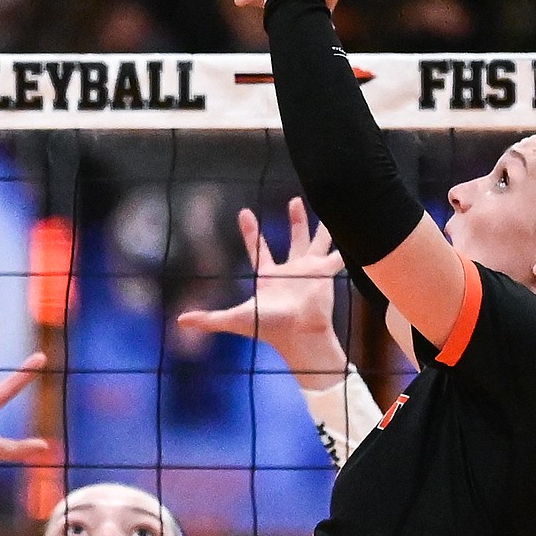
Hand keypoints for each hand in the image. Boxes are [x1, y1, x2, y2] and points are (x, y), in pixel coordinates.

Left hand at [177, 199, 347, 389]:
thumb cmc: (270, 328)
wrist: (299, 335)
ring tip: (331, 207)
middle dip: (295, 220)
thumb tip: (180, 321)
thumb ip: (210, 319)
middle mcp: (292, 271)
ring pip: (317, 242)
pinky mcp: (325, 274)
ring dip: (322, 226)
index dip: (251, 232)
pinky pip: (337, 254)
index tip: (244, 212)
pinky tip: (355, 227)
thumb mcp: (237, 319)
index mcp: (270, 277)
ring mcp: (310, 271)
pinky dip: (346, 243)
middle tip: (295, 200)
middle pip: (294, 239)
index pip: (259, 249)